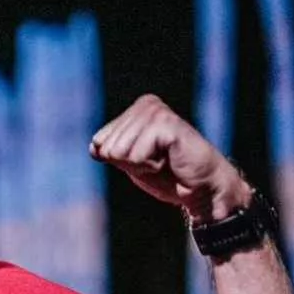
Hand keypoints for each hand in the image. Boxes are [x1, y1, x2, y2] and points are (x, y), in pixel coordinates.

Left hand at [90, 94, 250, 222]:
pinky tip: (169, 160)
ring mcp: (157, 111)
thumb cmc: (167, 175)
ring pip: (120, 151)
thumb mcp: (130, 163)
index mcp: (136, 110)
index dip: (120, 161)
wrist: (199, 188)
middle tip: (157, 162)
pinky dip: (150, 166)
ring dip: (140, 165)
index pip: (100, 141)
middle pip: (109, 147)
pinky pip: (135, 155)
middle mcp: (146, 104)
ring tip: (164, 161)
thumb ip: (111, 152)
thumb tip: (94, 146)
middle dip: (130, 163)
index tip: (145, 160)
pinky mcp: (166, 124)